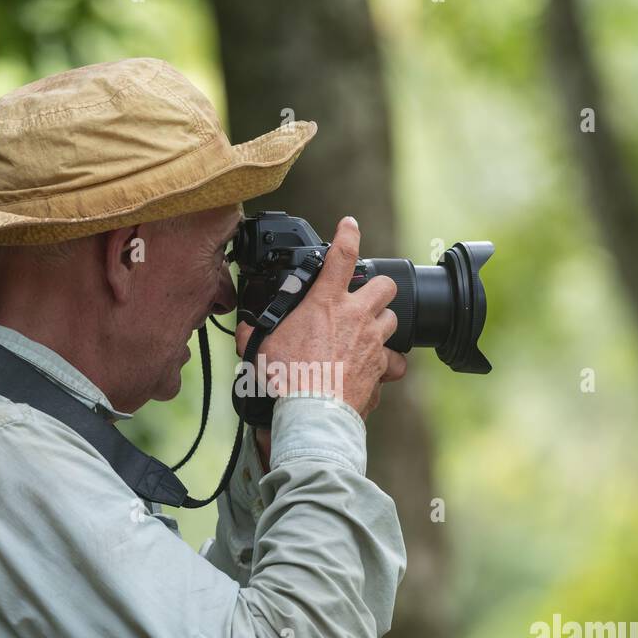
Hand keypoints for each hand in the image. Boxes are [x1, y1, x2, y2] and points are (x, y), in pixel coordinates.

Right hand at [234, 216, 406, 421]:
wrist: (311, 412)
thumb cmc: (286, 379)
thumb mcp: (261, 349)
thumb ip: (253, 332)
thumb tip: (243, 328)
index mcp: (326, 303)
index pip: (342, 255)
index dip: (348, 234)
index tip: (349, 225)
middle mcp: (356, 317)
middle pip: (385, 285)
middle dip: (377, 288)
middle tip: (363, 299)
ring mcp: (373, 342)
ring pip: (393, 320)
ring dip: (382, 324)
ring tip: (366, 335)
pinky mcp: (382, 369)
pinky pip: (394, 362)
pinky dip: (387, 364)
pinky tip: (375, 369)